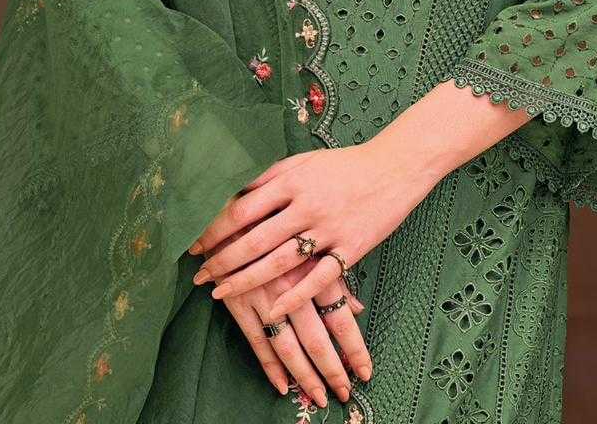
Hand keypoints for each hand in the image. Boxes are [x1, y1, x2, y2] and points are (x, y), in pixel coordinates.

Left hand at [188, 138, 435, 319]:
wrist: (395, 166)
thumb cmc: (345, 164)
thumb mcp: (304, 161)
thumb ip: (270, 176)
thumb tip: (232, 192)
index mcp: (292, 180)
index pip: (242, 208)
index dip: (214, 228)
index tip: (194, 243)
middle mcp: (307, 205)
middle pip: (254, 239)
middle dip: (221, 260)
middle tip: (198, 276)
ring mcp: (329, 228)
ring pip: (279, 262)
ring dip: (245, 281)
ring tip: (220, 293)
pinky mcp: (351, 248)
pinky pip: (318, 279)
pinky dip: (294, 298)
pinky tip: (273, 312)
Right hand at [203, 230, 371, 402]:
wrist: (231, 201)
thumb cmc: (281, 216)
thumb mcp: (313, 233)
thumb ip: (334, 273)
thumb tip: (358, 308)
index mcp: (314, 266)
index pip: (340, 317)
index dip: (353, 348)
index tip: (365, 372)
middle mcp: (291, 285)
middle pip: (316, 338)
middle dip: (331, 370)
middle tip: (343, 394)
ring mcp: (264, 296)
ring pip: (288, 346)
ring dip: (304, 375)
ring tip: (319, 396)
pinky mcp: (239, 301)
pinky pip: (257, 341)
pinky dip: (269, 367)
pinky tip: (282, 387)